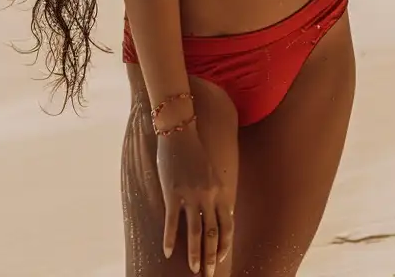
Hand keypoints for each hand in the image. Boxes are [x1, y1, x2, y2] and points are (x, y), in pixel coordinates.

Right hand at [157, 125, 231, 275]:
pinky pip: (172, 222)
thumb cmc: (195, 153)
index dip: (225, 243)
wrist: (180, 132)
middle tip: (209, 274)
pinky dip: (169, 239)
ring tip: (193, 270)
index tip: (221, 258)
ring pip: (194, 232)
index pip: (228, 224)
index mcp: (220, 190)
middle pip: (213, 232)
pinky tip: (167, 252)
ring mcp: (190, 195)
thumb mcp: (211, 172)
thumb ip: (215, 192)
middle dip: (211, 256)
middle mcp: (208, 195)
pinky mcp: (172, 193)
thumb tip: (220, 212)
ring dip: (194, 254)